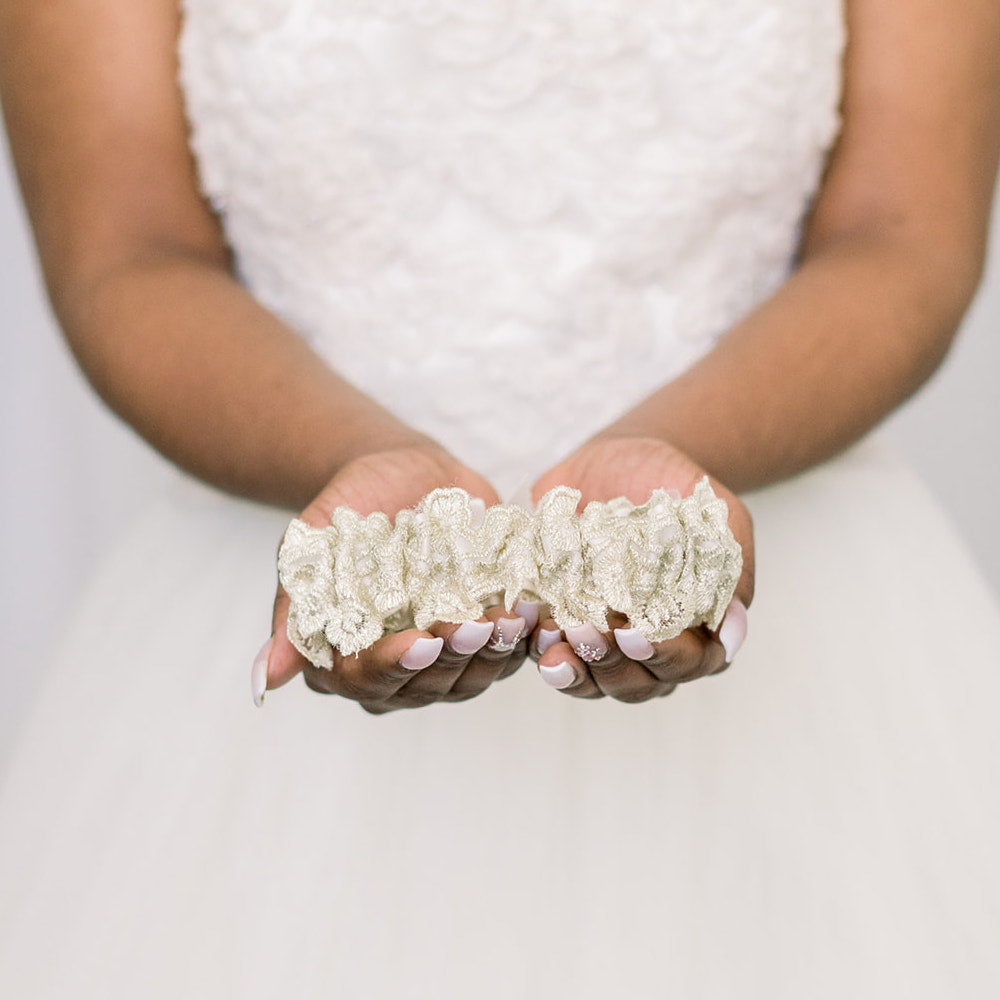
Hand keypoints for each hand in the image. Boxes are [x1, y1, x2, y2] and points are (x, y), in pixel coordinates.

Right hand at [254, 443, 532, 712]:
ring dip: (494, 652)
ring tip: (511, 618)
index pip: (368, 679)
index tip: (423, 639)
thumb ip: (293, 610)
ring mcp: (443, 659)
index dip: (396, 664)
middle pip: (426, 683)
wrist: (402, 474)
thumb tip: (261, 682)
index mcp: (346, 657)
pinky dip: (520, 638)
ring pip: (470, 677)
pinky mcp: (482, 639)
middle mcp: (395, 669)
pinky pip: (506, 655)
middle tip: (477, 623)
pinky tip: (532, 613)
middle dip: (453, 655)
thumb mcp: (310, 546)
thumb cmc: (349, 508)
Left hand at [527, 435, 754, 702]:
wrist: (620, 458)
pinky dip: (539, 646)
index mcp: (697, 627)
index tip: (634, 633)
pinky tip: (530, 629)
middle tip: (585, 631)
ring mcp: (604, 639)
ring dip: (573, 667)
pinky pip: (550, 652)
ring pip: (592, 681)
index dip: (663, 656)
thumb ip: (730, 570)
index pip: (688, 663)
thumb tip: (732, 635)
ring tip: (553, 637)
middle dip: (610, 664)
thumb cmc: (675, 487)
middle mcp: (650, 645)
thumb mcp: (717, 515)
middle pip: (636, 683)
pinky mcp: (561, 622)